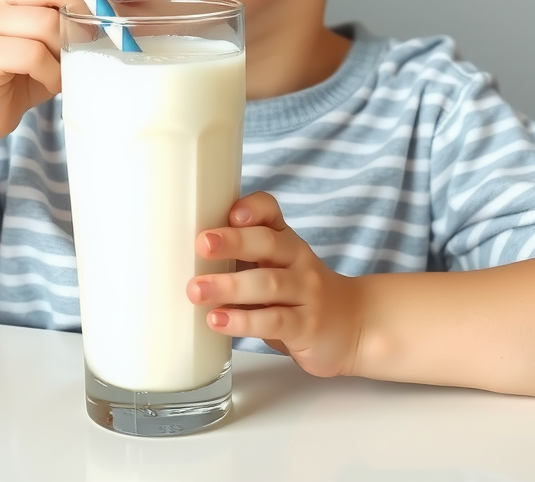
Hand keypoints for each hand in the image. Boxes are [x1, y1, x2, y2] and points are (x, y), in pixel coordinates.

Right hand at [0, 0, 130, 140]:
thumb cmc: (23, 67)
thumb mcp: (52, 27)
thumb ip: (75, 2)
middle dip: (86, 10)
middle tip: (95, 35)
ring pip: (48, 22)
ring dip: (68, 48)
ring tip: (66, 63)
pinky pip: (35, 55)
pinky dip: (53, 72)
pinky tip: (52, 79)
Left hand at [187, 191, 362, 377]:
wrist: (353, 325)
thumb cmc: (299, 293)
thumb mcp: (277, 266)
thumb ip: (242, 257)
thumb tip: (180, 257)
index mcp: (285, 240)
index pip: (272, 212)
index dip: (253, 208)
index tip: (230, 212)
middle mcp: (297, 260)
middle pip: (268, 243)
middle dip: (233, 241)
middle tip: (200, 244)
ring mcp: (305, 293)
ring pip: (268, 284)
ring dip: (229, 286)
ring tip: (195, 290)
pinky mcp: (307, 326)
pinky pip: (274, 321)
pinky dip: (243, 321)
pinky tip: (217, 320)